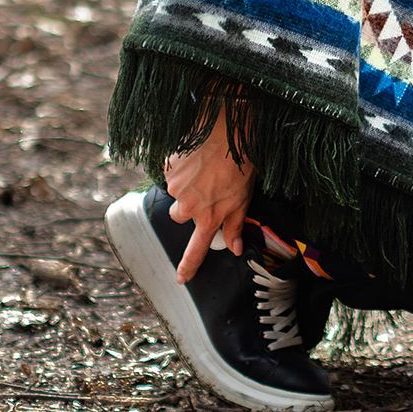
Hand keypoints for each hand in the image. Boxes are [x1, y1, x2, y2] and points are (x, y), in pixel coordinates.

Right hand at [163, 99, 254, 282]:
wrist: (227, 132)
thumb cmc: (241, 164)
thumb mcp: (244, 198)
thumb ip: (236, 224)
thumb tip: (236, 248)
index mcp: (210, 216)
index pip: (196, 249)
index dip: (188, 265)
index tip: (181, 279)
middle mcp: (189, 206)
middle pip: (178, 217)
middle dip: (186, 207)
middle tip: (203, 189)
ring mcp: (176, 188)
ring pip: (176, 193)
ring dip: (186, 184)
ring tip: (204, 167)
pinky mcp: (168, 169)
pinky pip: (171, 173)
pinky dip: (181, 167)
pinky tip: (195, 156)